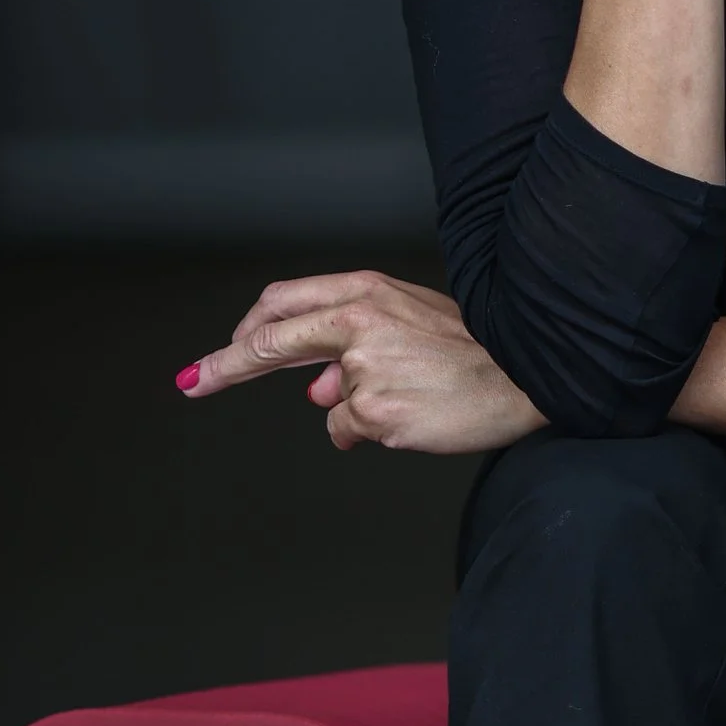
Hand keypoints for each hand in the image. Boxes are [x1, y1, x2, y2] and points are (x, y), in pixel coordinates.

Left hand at [177, 272, 546, 454]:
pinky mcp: (374, 410)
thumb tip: (315, 389)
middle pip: (270, 341)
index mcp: (366, 291)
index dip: (244, 332)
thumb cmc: (478, 350)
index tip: (215, 356)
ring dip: (356, 410)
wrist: (528, 374)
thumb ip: (358, 344)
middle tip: (197, 382)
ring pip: (329, 401)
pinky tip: (417, 418)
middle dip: (225, 365)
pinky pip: (352, 432)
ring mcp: (362, 367)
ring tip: (414, 398)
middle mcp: (357, 322)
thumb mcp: (414, 325)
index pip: (283, 305)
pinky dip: (376, 433)